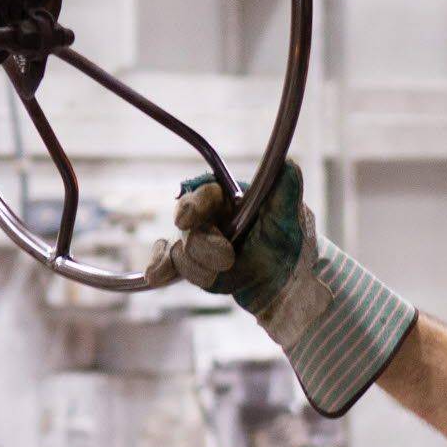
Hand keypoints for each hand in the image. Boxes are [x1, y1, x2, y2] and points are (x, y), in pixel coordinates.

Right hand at [145, 163, 326, 345]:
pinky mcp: (195, 267)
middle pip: (187, 227)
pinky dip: (160, 268)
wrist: (288, 281)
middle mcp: (210, 218)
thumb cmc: (290, 241)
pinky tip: (156, 275)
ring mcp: (200, 243)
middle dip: (203, 244)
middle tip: (228, 258)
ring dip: (201, 266)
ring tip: (227, 271)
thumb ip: (286, 191)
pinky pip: (169, 264)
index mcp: (228, 199)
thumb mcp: (291, 215)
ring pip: (180, 251)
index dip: (192, 205)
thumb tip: (288, 164)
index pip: (202, 195)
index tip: (187, 218)